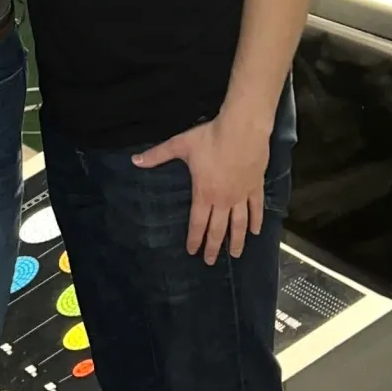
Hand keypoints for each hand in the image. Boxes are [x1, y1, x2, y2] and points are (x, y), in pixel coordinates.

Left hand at [131, 112, 270, 263]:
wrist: (242, 128)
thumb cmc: (210, 137)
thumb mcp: (180, 145)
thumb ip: (157, 155)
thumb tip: (134, 160)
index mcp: (204, 193)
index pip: (197, 223)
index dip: (194, 239)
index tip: (192, 251)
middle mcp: (223, 199)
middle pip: (218, 229)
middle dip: (214, 247)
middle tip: (211, 261)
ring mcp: (241, 194)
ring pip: (239, 224)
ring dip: (237, 240)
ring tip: (235, 254)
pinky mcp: (256, 186)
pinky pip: (256, 208)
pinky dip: (256, 221)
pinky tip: (256, 231)